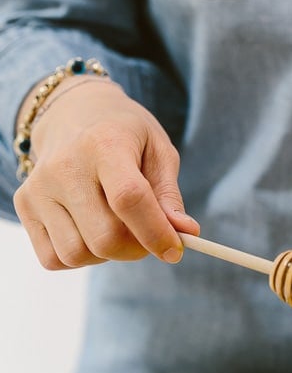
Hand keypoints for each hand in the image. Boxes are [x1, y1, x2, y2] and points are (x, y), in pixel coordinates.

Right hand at [13, 79, 198, 268]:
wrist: (72, 114)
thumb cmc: (124, 136)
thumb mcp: (157, 151)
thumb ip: (169, 195)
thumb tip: (185, 233)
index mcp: (104, 144)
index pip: (129, 200)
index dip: (156, 233)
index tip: (175, 250)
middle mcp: (64, 166)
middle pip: (105, 238)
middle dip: (135, 249)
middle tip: (146, 236)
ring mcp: (38, 187)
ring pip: (78, 254)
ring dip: (106, 254)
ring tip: (114, 228)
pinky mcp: (25, 205)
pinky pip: (54, 258)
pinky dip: (79, 257)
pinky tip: (88, 231)